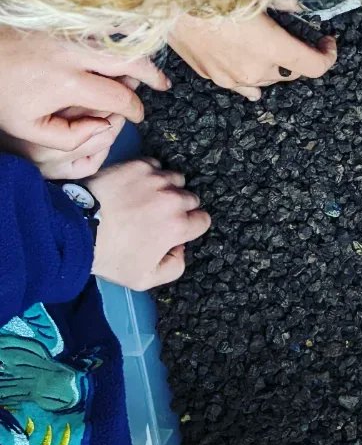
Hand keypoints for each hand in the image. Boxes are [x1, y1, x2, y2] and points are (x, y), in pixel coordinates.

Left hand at [0, 27, 168, 176]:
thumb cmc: (2, 94)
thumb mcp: (27, 129)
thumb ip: (68, 137)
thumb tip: (103, 127)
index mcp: (69, 83)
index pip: (118, 97)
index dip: (134, 109)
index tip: (138, 116)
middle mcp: (77, 54)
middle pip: (130, 61)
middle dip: (152, 75)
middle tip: (163, 85)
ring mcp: (73, 34)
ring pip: (122, 39)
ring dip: (140, 53)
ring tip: (150, 67)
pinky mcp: (68, 22)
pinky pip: (106, 24)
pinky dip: (125, 29)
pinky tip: (134, 36)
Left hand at [87, 159, 210, 289]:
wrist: (75, 228)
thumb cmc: (110, 256)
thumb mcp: (143, 280)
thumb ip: (174, 268)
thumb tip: (180, 249)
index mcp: (178, 225)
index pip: (203, 220)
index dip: (190, 227)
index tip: (175, 231)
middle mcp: (173, 198)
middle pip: (191, 198)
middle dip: (179, 208)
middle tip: (157, 216)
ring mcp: (156, 178)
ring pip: (175, 179)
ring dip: (167, 188)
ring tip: (146, 198)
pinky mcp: (139, 165)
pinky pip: (155, 165)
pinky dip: (149, 174)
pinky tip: (135, 185)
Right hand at [169, 12, 336, 100]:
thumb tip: (298, 5)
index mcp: (270, 48)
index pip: (314, 67)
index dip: (327, 55)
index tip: (327, 42)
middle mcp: (252, 69)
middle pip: (290, 74)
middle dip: (299, 58)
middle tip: (301, 38)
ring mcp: (228, 77)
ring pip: (264, 80)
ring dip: (274, 67)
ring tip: (274, 49)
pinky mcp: (208, 75)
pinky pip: (238, 83)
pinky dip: (249, 74)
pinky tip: (248, 63)